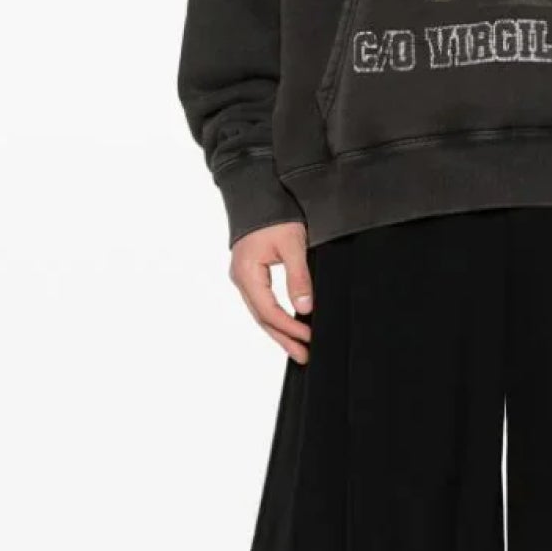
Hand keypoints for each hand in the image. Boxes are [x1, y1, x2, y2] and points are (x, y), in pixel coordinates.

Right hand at [230, 221, 312, 363]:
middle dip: (284, 338)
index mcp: (247, 273)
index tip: (310, 337)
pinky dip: (274, 318)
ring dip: (279, 332)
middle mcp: (241, 279)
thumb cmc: (275, 215)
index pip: (270, 311)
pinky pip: (261, 303)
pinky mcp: (249, 275)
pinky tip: (287, 327)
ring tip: (298, 350)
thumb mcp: (292, 244)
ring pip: (261, 313)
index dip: (290, 328)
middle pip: (263, 318)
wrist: (256, 194)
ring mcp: (242, 278)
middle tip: (304, 356)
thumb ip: (298, 277)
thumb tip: (305, 308)